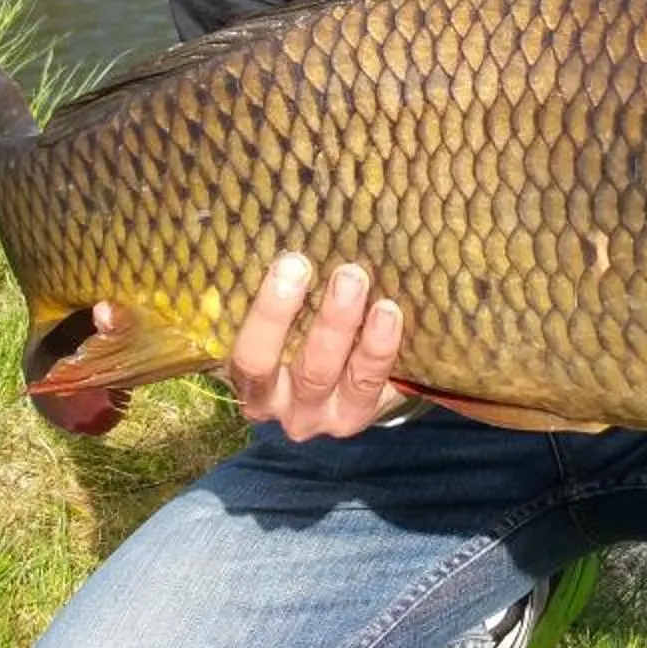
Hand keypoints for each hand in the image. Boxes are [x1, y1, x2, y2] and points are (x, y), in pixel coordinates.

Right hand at [225, 254, 405, 439]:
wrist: (330, 375)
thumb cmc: (290, 330)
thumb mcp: (277, 318)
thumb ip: (281, 289)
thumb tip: (299, 230)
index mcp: (253, 382)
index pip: (251, 359)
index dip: (270, 315)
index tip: (292, 265)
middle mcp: (287, 406)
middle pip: (309, 371)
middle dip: (331, 323)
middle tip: (348, 275)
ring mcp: (331, 417)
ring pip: (352, 382)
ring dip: (370, 341)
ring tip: (383, 303)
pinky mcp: (367, 413)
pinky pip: (382, 386)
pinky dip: (388, 351)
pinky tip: (395, 316)